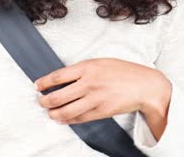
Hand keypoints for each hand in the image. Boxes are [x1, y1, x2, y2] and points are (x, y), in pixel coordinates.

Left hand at [35, 58, 171, 131]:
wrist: (145, 86)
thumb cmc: (124, 72)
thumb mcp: (102, 62)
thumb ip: (83, 69)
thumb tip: (62, 78)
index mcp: (89, 67)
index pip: (58, 76)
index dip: (44, 82)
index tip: (37, 86)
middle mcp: (90, 83)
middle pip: (58, 96)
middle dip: (45, 101)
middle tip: (41, 101)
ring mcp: (95, 99)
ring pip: (66, 111)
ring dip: (53, 113)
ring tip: (49, 112)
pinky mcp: (101, 112)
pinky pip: (79, 118)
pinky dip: (67, 120)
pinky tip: (62, 118)